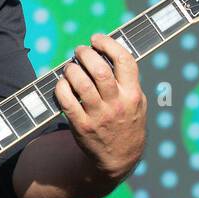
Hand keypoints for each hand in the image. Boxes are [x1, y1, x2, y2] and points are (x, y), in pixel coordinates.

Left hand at [54, 33, 146, 182]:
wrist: (119, 158)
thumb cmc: (126, 122)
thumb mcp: (137, 103)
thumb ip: (127, 81)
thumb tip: (108, 52)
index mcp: (133, 94)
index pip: (124, 61)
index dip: (108, 44)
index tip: (96, 39)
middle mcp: (117, 104)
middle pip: (99, 70)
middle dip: (85, 54)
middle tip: (79, 51)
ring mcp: (99, 116)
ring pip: (81, 84)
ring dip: (71, 69)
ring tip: (70, 67)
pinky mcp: (82, 126)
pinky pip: (66, 101)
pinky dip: (61, 87)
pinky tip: (62, 84)